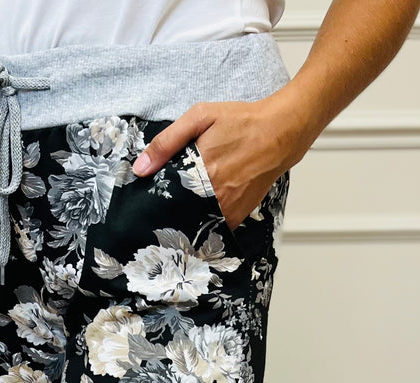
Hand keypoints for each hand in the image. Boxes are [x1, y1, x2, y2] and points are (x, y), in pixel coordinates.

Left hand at [131, 91, 307, 229]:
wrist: (279, 133)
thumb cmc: (241, 121)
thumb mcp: (200, 117)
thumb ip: (167, 142)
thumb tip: (140, 167)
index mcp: (199, 171)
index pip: (165, 197)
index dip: (153, 201)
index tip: (144, 204)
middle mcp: (213, 195)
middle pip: (178, 214)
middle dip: (167, 213)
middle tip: (157, 211)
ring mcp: (226, 209)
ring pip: (195, 224)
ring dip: (184, 220)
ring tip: (176, 212)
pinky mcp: (237, 216)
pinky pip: (213, 228)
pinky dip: (203, 224)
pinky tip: (197, 213)